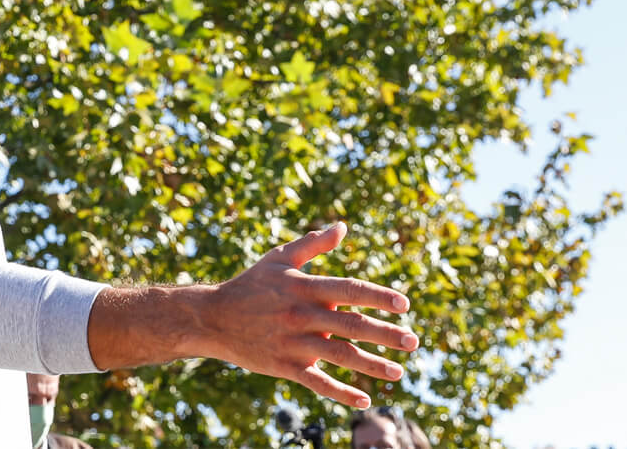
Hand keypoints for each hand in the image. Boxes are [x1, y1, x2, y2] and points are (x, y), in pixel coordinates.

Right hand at [195, 222, 417, 407]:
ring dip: (373, 365)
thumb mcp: (278, 259)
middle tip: (413, 342)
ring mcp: (294, 342)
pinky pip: (317, 382)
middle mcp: (302, 314)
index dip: (378, 297)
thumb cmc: (251, 285)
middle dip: (386, 334)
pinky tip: (364, 400)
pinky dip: (341, 392)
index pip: (350, 290)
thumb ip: (312, 244)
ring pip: (341, 356)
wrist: (212, 317)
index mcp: (304, 287)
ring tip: (399, 373)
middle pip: (352, 325)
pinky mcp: (285, 365)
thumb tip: (342, 226)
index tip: (404, 304)